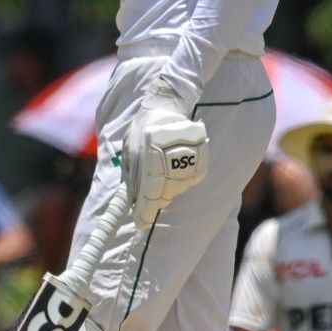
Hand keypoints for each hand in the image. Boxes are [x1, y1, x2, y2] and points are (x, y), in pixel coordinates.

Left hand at [123, 88, 207, 226]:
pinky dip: (177, 185)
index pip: (150, 187)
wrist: (167, 107)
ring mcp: (191, 155)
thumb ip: (131, 174)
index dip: (145, 209)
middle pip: (164, 192)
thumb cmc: (142, 129)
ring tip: (156, 182)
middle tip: (143, 209)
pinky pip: (188, 182)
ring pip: (176, 189)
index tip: (141, 223)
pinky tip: (170, 176)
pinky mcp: (202, 158)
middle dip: (152, 203)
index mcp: (151, 147)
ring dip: (164, 193)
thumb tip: (131, 201)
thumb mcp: (129, 149)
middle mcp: (173, 152)